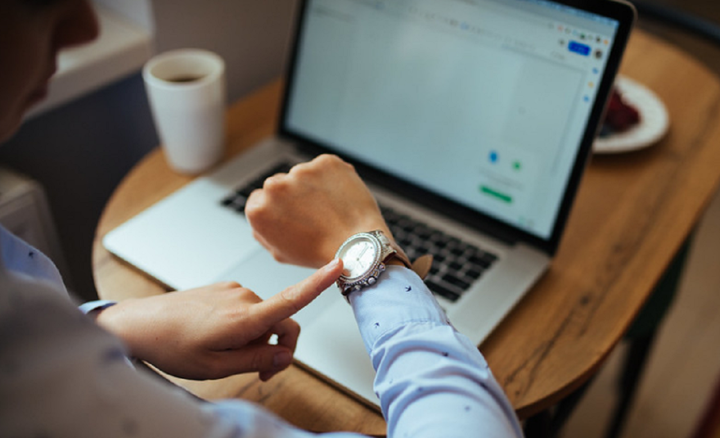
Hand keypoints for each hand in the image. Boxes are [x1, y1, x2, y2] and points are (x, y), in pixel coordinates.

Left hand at [95, 259, 342, 380]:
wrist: (139, 324)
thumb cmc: (172, 346)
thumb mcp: (216, 367)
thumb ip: (255, 361)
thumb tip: (284, 357)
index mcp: (243, 318)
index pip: (291, 300)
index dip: (318, 284)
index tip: (340, 265)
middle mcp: (243, 297)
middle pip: (282, 323)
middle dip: (276, 348)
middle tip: (259, 374)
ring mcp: (234, 291)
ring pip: (264, 318)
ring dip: (257, 339)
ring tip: (227, 355)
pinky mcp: (225, 289)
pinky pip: (248, 309)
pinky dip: (245, 327)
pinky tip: (220, 339)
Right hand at [246, 154, 391, 267]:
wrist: (357, 245)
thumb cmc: (320, 252)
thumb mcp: (280, 252)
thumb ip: (262, 230)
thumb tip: (259, 213)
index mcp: (258, 209)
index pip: (260, 198)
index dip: (278, 208)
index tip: (292, 215)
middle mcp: (275, 186)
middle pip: (280, 184)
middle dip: (293, 195)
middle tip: (313, 214)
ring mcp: (301, 171)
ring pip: (304, 175)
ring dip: (313, 186)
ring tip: (329, 209)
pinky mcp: (325, 162)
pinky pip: (325, 168)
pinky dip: (332, 179)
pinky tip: (339, 198)